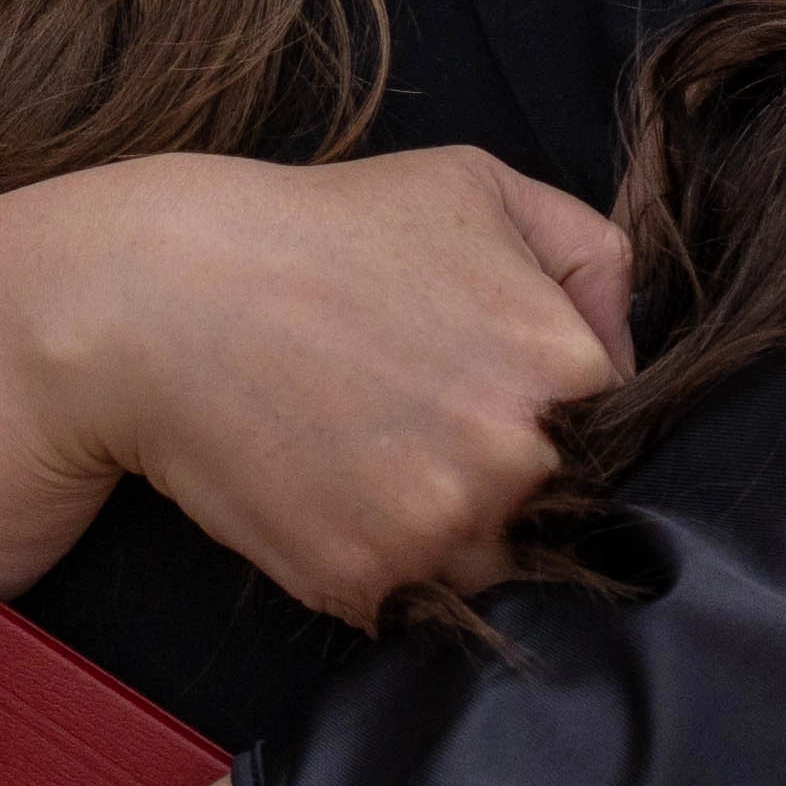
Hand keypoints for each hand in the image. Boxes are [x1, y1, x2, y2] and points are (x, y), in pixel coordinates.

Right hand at [36, 147, 633, 621]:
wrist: (162, 298)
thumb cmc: (321, 230)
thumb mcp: (476, 185)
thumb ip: (589, 257)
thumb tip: (623, 352)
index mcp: (564, 365)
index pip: (618, 436)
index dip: (563, 420)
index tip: (502, 400)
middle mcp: (517, 460)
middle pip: (555, 510)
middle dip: (505, 478)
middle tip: (420, 422)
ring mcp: (438, 531)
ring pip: (486, 565)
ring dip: (445, 530)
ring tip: (370, 457)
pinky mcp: (363, 582)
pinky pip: (404, 599)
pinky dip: (375, 561)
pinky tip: (327, 490)